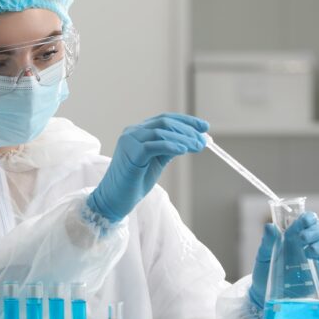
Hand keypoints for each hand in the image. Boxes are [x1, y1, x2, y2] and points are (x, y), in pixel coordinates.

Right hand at [87, 113, 208, 222]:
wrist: (114, 199)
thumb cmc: (134, 182)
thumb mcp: (156, 161)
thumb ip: (168, 149)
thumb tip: (191, 140)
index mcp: (138, 132)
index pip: (165, 119)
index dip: (186, 121)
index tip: (204, 127)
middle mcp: (132, 132)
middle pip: (164, 122)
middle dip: (187, 130)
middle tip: (203, 141)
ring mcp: (129, 141)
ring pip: (160, 132)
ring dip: (183, 138)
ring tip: (197, 147)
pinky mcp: (131, 153)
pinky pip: (153, 145)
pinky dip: (170, 146)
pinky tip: (183, 150)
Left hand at [249, 212, 318, 309]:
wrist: (267, 293)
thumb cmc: (265, 270)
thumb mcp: (263, 256)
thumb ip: (268, 242)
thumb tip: (270, 226)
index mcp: (295, 235)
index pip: (309, 220)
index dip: (309, 218)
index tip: (304, 221)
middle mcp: (310, 244)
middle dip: (316, 231)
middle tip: (303, 238)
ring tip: (308, 253)